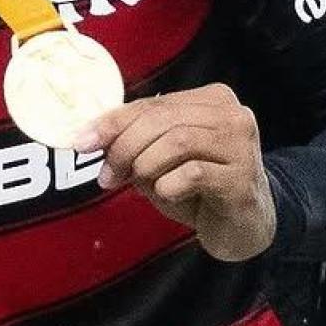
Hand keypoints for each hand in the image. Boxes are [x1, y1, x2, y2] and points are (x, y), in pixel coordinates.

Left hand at [75, 83, 276, 261]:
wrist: (243, 226)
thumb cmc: (198, 189)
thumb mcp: (159, 159)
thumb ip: (133, 141)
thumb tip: (88, 137)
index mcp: (210, 99)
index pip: (151, 103)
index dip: (112, 123)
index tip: (81, 143)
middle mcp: (231, 114)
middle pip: (162, 119)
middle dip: (124, 148)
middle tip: (108, 176)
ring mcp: (242, 145)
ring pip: (177, 141)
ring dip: (145, 166)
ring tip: (139, 185)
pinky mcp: (243, 178)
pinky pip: (193, 174)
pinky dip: (168, 186)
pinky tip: (170, 194)